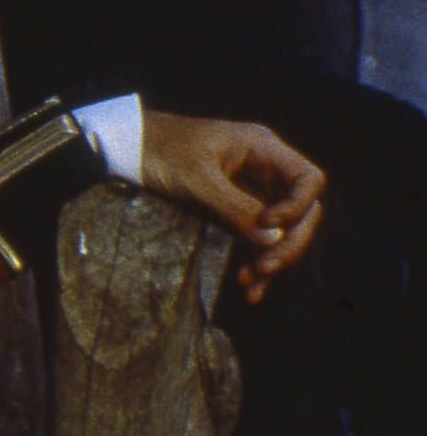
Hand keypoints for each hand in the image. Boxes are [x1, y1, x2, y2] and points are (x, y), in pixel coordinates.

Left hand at [137, 110, 324, 303]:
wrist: (126, 147)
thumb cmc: (159, 150)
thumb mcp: (195, 178)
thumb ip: (234, 206)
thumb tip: (272, 239)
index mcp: (262, 148)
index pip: (308, 180)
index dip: (298, 207)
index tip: (268, 224)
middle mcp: (264, 169)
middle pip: (301, 211)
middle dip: (289, 242)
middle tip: (266, 268)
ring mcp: (251, 190)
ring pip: (280, 230)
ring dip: (272, 258)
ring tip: (250, 283)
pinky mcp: (234, 209)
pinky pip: (255, 237)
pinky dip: (255, 259)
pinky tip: (250, 288)